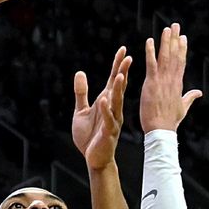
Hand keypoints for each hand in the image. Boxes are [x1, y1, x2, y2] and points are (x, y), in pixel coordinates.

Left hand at [72, 47, 131, 170]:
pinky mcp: (108, 133)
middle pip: (118, 88)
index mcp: (107, 102)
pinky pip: (108, 120)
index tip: (123, 50)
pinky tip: (104, 99)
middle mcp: (113, 109)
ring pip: (116, 102)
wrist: (93, 158)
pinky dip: (106, 110)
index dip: (117, 65)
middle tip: (128, 58)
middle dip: (122, 73)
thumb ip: (81, 93)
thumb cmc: (89, 136)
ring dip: (119, 89)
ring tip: (120, 75)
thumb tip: (80, 72)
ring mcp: (112, 121)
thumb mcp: (80, 110)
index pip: (114, 81)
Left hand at [140, 23, 202, 132]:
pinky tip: (149, 41)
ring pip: (165, 57)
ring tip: (167, 28)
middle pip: (175, 55)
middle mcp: (172, 79)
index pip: (181, 62)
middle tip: (176, 25)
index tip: (183, 37)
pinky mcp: (151, 83)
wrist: (161, 129)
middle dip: (176, 39)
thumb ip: (190, 97)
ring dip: (166, 41)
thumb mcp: (183, 107)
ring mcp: (162, 80)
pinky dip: (150, 52)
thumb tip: (199, 92)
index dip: (182, 49)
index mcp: (178, 84)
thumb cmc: (170, 121)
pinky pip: (151, 64)